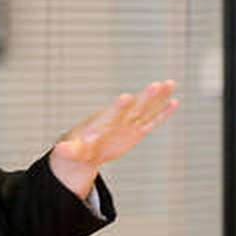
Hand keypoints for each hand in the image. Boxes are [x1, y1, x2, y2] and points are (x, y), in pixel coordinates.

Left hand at [49, 80, 178, 198]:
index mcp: (101, 124)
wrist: (84, 151)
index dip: (118, 107)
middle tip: (157, 84)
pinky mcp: (136, 131)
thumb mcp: (70, 152)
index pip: (111, 114)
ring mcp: (128, 124)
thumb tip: (61, 149)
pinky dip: (162, 113)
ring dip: (157, 98)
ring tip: (170, 84)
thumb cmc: (76, 149)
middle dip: (144, 97)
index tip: (126, 97)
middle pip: (133, 108)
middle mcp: (117, 120)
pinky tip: (173, 102)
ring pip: (145, 110)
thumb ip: (68, 150)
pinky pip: (152, 121)